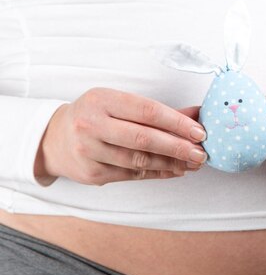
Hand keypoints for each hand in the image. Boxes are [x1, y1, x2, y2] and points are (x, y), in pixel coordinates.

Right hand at [35, 88, 207, 185]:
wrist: (55, 139)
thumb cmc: (96, 116)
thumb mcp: (120, 103)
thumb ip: (158, 111)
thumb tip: (197, 114)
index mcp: (102, 100)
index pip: (147, 111)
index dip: (177, 122)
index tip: (198, 132)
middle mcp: (92, 124)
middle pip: (144, 138)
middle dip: (178, 147)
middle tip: (201, 153)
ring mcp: (89, 150)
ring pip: (139, 160)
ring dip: (172, 163)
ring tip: (192, 163)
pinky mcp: (92, 172)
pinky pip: (133, 174)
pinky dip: (158, 172)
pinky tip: (175, 170)